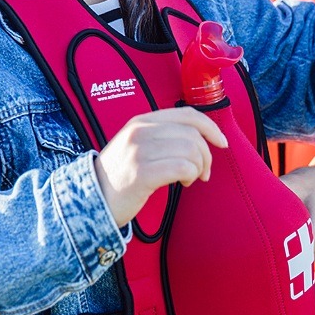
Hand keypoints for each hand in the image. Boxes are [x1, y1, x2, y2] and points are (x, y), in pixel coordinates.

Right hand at [94, 108, 227, 226]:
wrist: (92, 199)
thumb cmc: (121, 176)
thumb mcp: (137, 145)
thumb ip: (162, 136)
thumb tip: (200, 139)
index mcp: (142, 121)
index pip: (187, 115)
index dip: (210, 127)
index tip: (221, 143)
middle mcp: (140, 131)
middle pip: (193, 135)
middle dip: (206, 156)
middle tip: (203, 173)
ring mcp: (139, 151)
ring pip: (191, 150)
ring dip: (198, 168)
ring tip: (189, 179)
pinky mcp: (142, 173)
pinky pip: (182, 167)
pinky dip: (190, 176)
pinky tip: (183, 183)